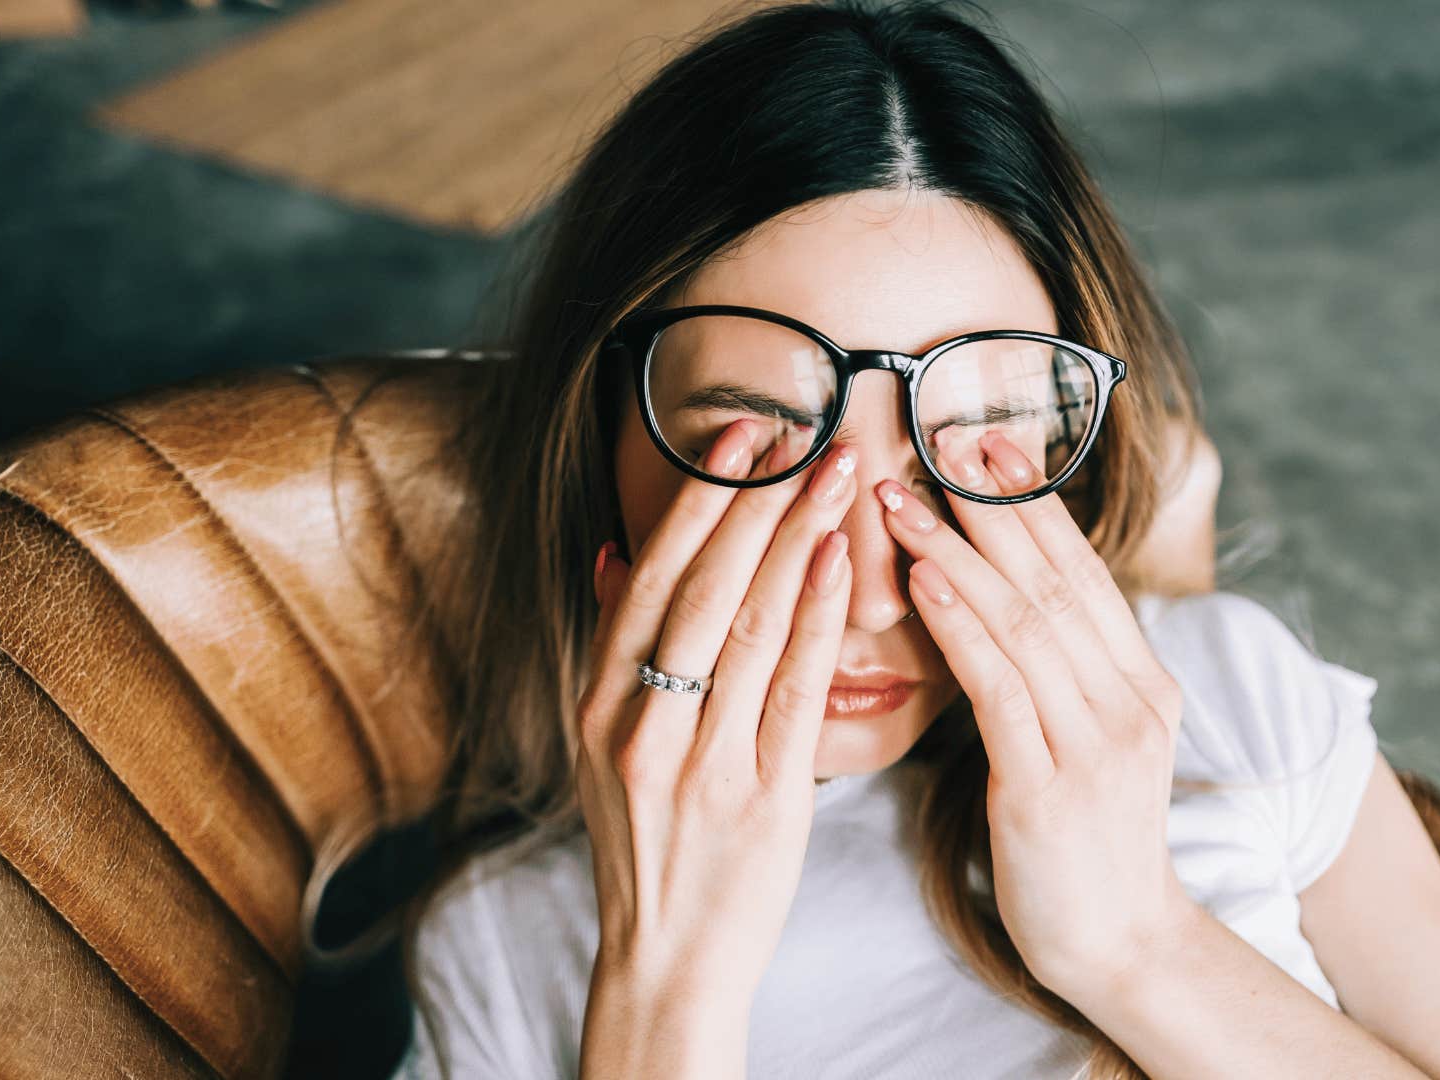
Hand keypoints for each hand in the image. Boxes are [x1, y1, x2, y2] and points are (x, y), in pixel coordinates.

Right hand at [576, 417, 856, 1003]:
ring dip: (795, 539)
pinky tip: (839, 563)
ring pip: (747, 628)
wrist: (666, 957)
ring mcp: (698, 761)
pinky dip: (814, 620)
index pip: (649, 578)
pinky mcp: (760, 797)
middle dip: (754, 501)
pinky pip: (791, 692)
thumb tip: (612, 553)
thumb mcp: (604, 744)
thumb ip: (611, 648)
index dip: (696, 501)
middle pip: (700, 588)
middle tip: (803, 432)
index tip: (739, 436)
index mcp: (600, 703)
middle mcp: (639, 724)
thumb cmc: (648, 841)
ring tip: (836, 474)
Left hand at [873, 428, 1201, 1002]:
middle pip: (1054, 580)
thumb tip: (1005, 596)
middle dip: (993, 506)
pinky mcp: (1050, 788)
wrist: (1120, 946)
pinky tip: (921, 581)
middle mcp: (1131, 701)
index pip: (1082, 573)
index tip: (985, 445)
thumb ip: (1064, 672)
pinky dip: (960, 626)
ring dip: (957, 552)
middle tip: (938, 440)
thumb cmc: (1084, 841)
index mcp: (1143, 684)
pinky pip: (1000, 688)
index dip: (1033, 506)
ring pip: (1024, 622)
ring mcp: (1097, 744)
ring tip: (902, 499)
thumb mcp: (1089, 742)